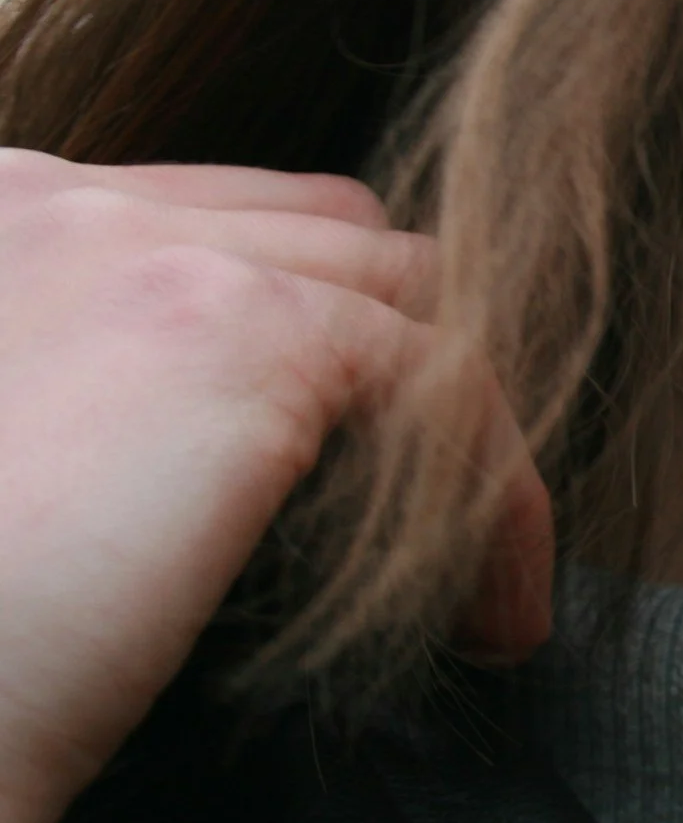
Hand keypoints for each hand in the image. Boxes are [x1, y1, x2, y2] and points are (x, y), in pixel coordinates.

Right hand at [0, 149, 551, 822]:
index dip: (318, 338)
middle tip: (435, 518)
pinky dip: (496, 499)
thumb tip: (246, 457)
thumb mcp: (25, 472)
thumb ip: (110, 405)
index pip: (229, 222)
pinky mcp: (241, 330)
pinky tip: (496, 618)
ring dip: (461, 438)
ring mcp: (150, 249)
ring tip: (477, 582)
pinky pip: (445, 383)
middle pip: (336, 235)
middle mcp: (62, 204)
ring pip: (407, 298)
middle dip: (404, 371)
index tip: (357, 478)